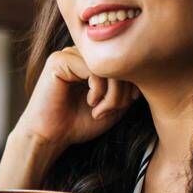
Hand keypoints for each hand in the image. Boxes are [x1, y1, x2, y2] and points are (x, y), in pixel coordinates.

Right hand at [12, 47, 139, 151]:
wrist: (50, 137)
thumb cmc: (79, 123)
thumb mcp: (113, 107)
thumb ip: (126, 89)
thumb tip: (141, 74)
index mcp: (92, 63)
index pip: (122, 62)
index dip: (131, 85)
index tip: (121, 107)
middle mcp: (80, 55)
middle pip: (117, 62)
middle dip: (121, 91)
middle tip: (110, 111)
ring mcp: (69, 55)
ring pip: (107, 65)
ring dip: (111, 92)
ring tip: (101, 110)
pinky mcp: (59, 60)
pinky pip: (92, 68)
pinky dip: (98, 88)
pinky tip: (90, 102)